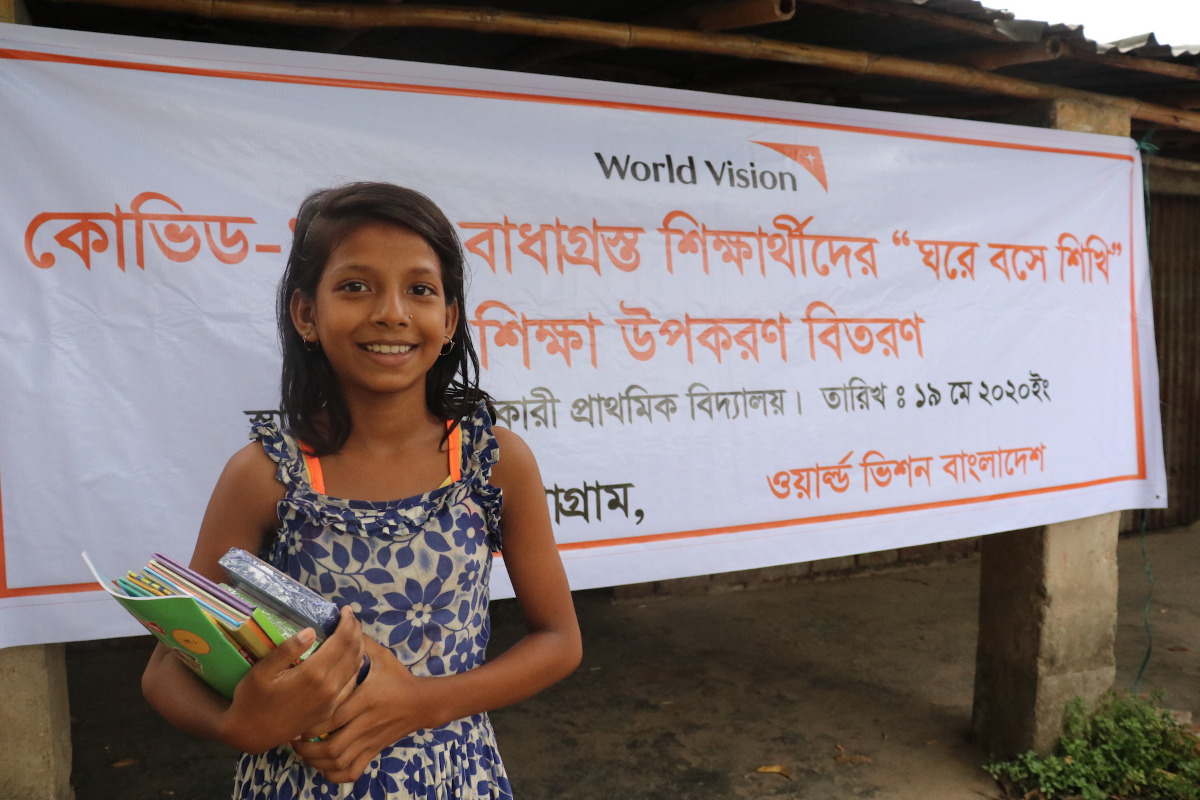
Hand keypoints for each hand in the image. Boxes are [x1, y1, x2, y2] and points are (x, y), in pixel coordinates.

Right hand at [219, 606, 365, 753]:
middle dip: (355, 630)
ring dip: (357, 646)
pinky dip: (355, 666)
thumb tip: (311, 630)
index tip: (345, 610)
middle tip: (350, 617)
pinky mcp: (330, 710)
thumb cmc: (252, 699)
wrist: (251, 735)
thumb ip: (287, 650)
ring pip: (355, 667)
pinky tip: (351, 659)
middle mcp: (328, 687)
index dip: (347, 622)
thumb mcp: (261, 671)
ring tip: (352, 632)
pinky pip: (350, 684)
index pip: (342, 641)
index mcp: (313, 674)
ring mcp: (332, 701)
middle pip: (353, 652)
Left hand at [291, 636, 438, 782]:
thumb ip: (360, 644)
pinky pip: (351, 771)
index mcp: (366, 699)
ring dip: (317, 761)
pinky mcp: (374, 752)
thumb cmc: (398, 678)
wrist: (422, 703)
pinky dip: (334, 774)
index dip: (311, 722)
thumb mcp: (381, 657)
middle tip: (293, 738)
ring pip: (338, 761)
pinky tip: (324, 767)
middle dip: (307, 746)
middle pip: (331, 744)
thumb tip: (342, 620)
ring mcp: (370, 740)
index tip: (296, 719)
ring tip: (303, 752)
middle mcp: (366, 723)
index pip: (333, 716)